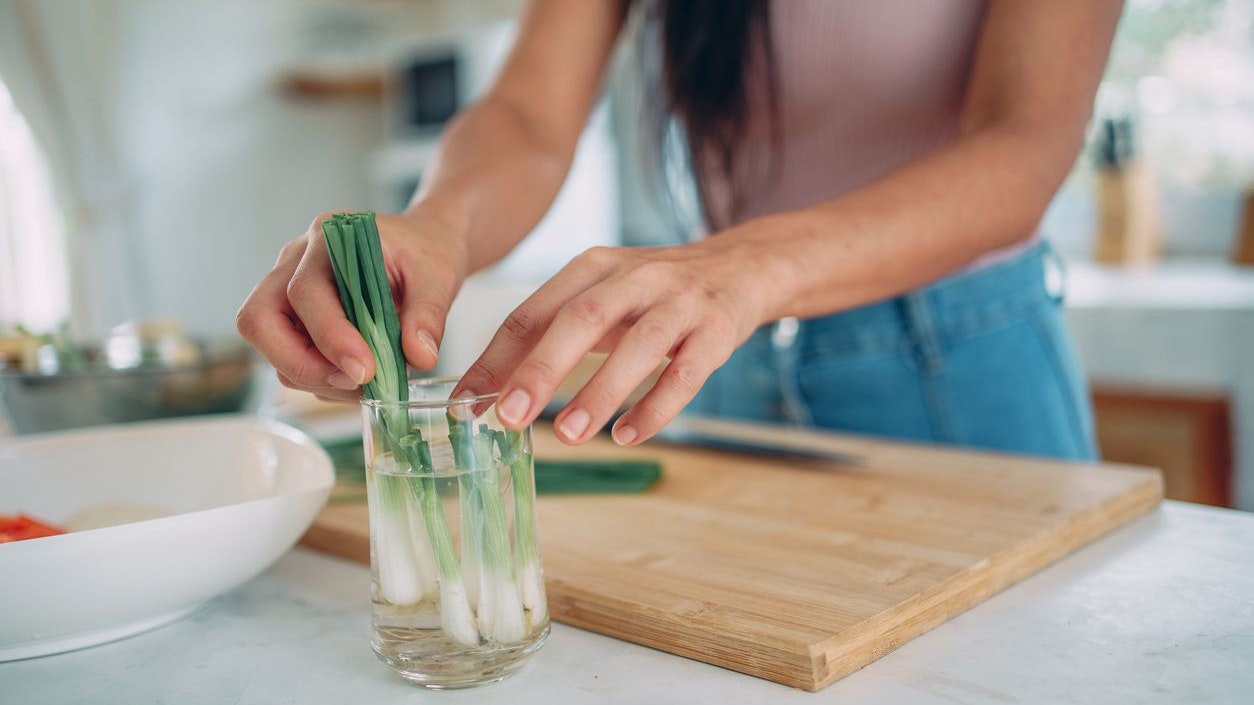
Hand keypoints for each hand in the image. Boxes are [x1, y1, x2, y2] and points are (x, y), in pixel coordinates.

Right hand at [237, 210, 467, 401]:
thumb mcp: (439, 276)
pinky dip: (321, 378)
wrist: (423, 245)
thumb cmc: (425, 253)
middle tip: (354, 382)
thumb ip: (428, 315)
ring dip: (314, 376)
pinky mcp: (295, 318)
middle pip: (258, 320)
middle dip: (301, 364)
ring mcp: (287, 289)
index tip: (365, 371)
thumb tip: (419, 358)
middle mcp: (295, 262)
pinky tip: (360, 377)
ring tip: (368, 383)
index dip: (330, 337)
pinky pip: (289, 357)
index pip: (305, 292)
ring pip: (269, 345)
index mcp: (328, 240)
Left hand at [454, 235, 787, 444]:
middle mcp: (634, 277)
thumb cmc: (654, 294)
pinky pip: (686, 373)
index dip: (496, 358)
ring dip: (599, 392)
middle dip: (541, 370)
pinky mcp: (717, 330)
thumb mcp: (600, 298)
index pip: (533, 312)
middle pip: (582, 321)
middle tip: (508, 416)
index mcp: (593, 267)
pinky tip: (628, 435)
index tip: (465, 402)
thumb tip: (488, 391)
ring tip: (567, 435)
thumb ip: (550, 336)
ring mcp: (680, 302)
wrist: (741, 268)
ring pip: (638, 347)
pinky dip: (656, 407)